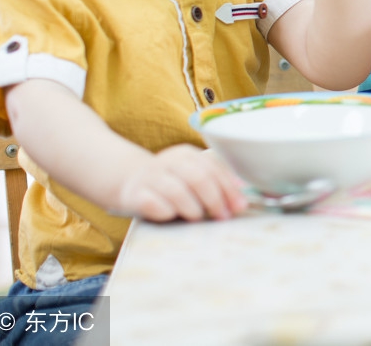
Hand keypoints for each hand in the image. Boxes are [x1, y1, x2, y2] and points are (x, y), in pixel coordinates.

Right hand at [115, 145, 246, 221]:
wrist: (129, 182)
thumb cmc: (170, 183)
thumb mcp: (191, 175)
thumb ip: (216, 182)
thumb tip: (241, 196)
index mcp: (186, 154)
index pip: (213, 168)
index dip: (229, 189)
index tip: (239, 207)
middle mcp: (168, 162)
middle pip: (198, 178)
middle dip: (215, 200)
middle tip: (222, 216)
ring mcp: (150, 177)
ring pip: (177, 191)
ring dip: (193, 208)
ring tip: (197, 217)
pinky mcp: (134, 195)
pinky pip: (154, 205)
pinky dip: (167, 212)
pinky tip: (171, 215)